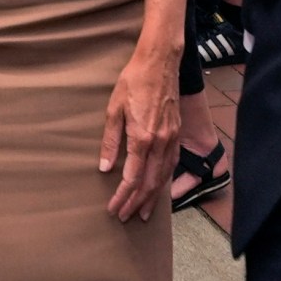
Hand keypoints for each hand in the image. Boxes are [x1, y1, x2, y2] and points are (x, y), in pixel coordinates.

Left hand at [99, 44, 180, 221]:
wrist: (159, 62)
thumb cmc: (133, 82)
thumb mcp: (113, 110)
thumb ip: (110, 141)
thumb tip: (105, 168)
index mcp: (142, 138)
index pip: (132, 178)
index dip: (122, 197)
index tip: (113, 209)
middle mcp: (160, 142)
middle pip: (149, 183)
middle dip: (137, 203)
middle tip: (125, 217)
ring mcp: (171, 138)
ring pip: (163, 177)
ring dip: (152, 197)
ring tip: (143, 212)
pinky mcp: (176, 133)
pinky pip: (171, 164)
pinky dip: (164, 181)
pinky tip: (158, 187)